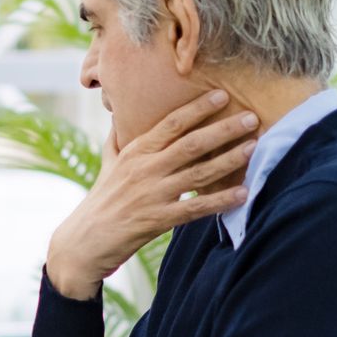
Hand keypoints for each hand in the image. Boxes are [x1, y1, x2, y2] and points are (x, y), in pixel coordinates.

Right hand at [44, 88, 258, 299]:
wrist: (83, 242)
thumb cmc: (100, 200)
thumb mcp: (108, 163)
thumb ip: (119, 138)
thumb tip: (119, 112)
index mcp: (135, 152)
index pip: (171, 124)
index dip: (198, 109)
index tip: (223, 95)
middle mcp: (144, 169)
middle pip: (190, 144)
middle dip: (223, 129)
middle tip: (251, 117)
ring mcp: (152, 195)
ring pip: (198, 173)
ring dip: (228, 160)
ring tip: (253, 147)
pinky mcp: (157, 220)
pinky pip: (195, 208)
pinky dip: (220, 201)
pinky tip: (242, 194)